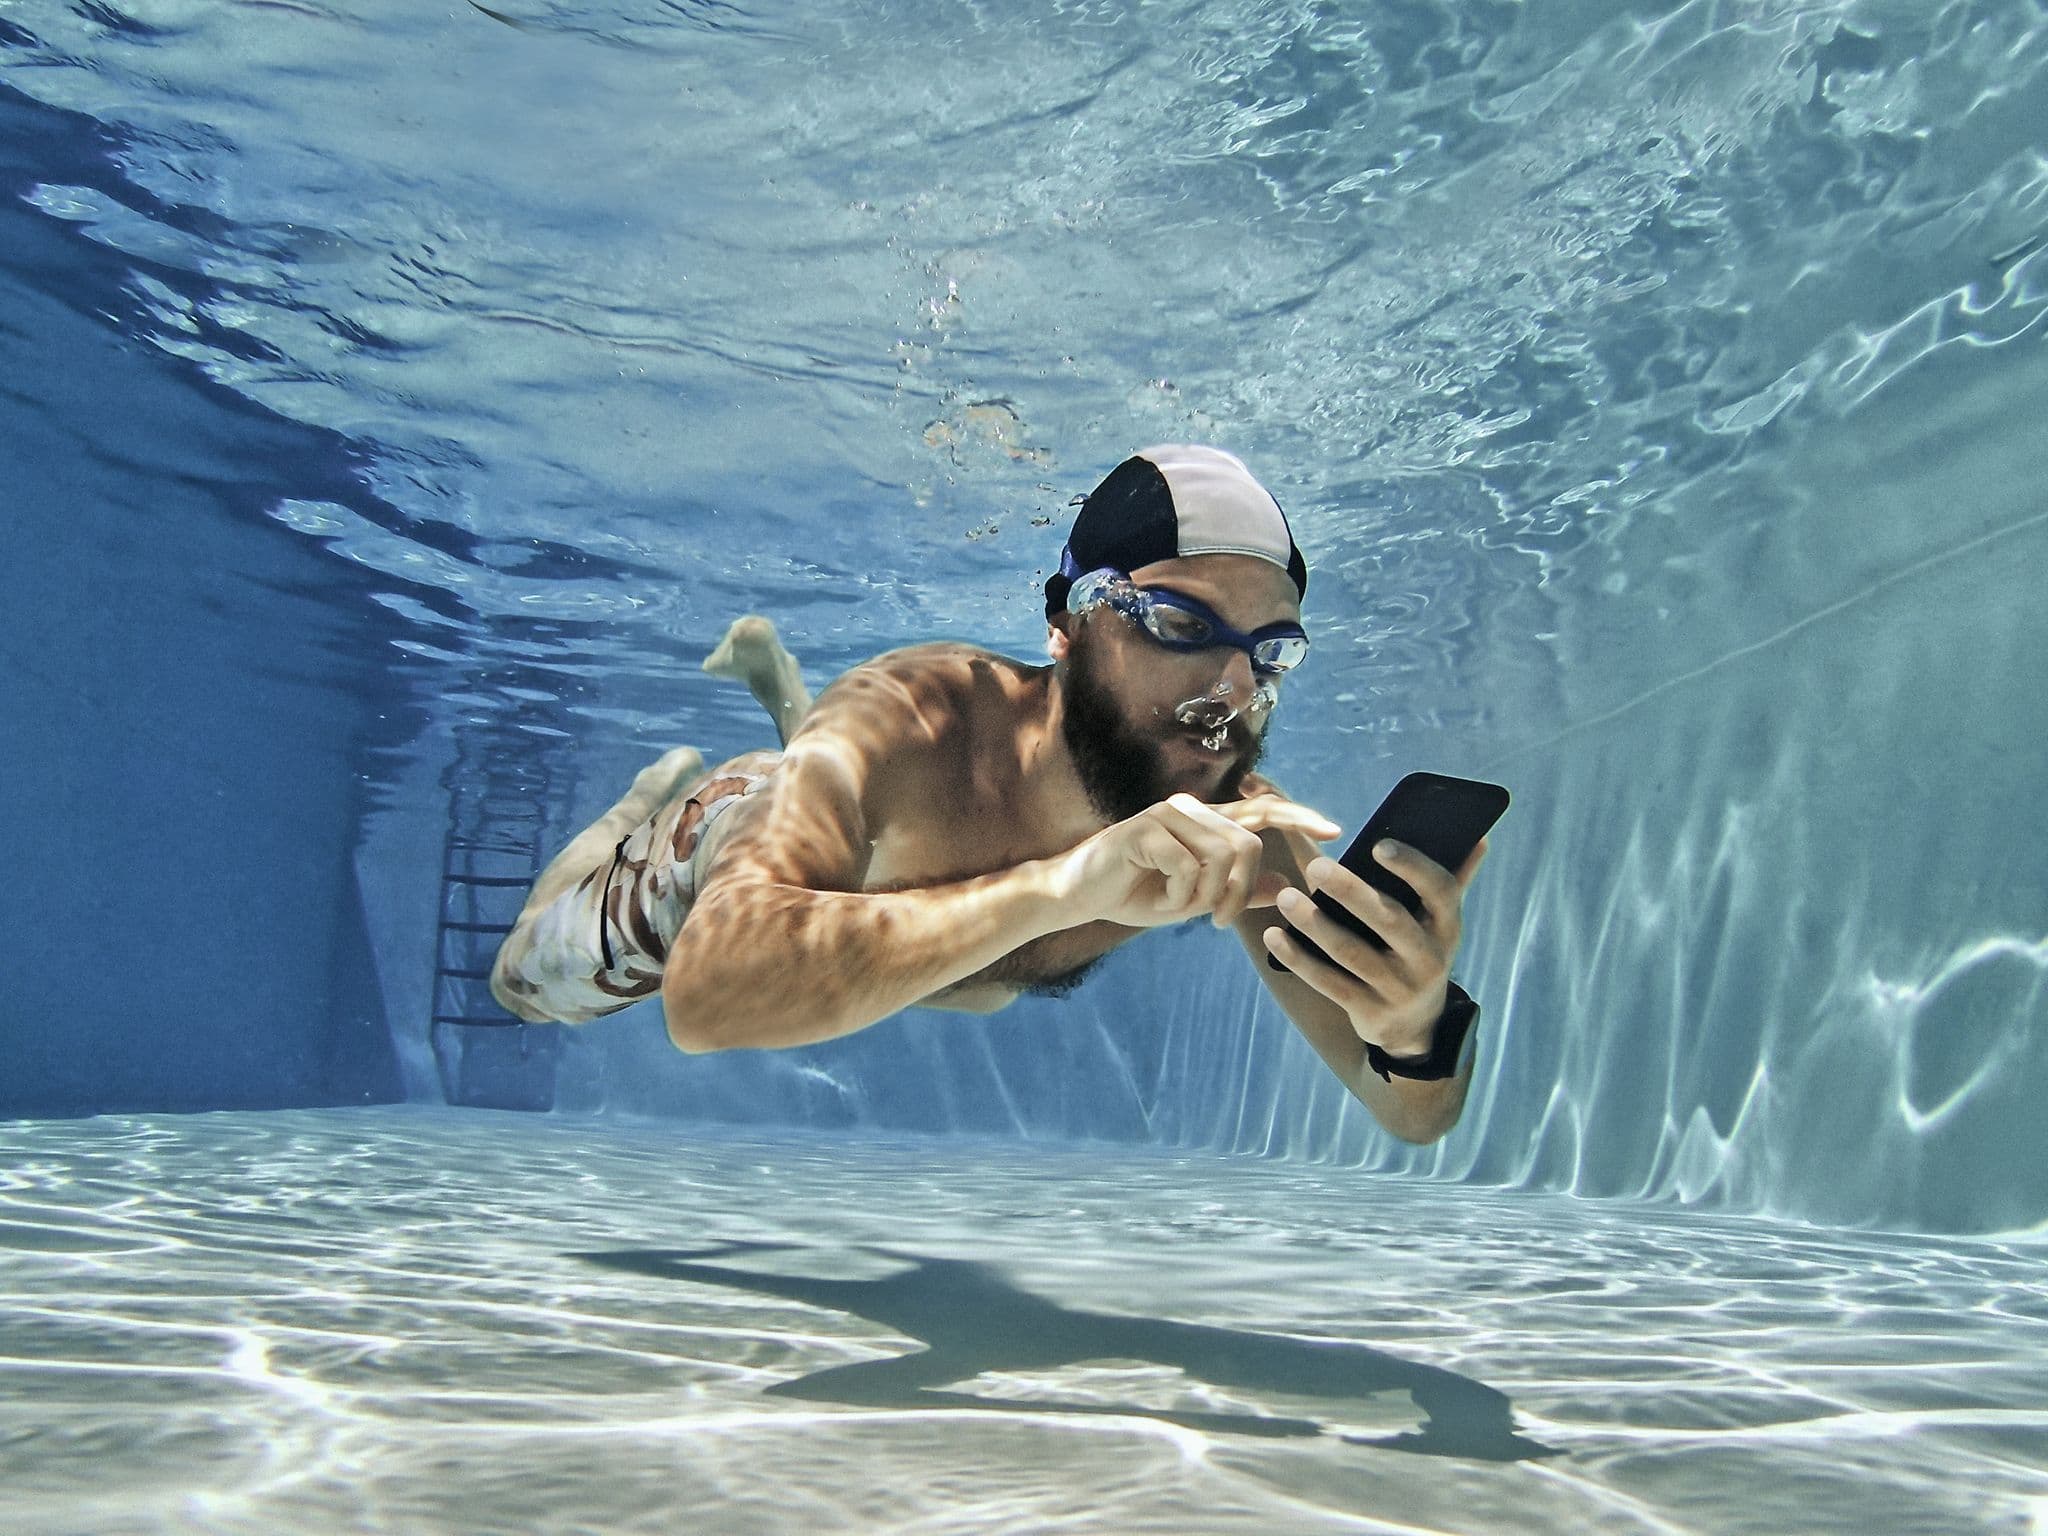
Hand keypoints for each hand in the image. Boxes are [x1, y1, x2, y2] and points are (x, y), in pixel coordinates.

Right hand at [1058, 792, 1342, 930]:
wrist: (1077, 896)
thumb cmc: (1134, 894)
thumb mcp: (1194, 900)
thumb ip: (1237, 890)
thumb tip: (1284, 886)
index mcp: (1205, 823)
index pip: (1263, 810)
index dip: (1300, 817)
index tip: (1335, 832)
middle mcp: (1190, 810)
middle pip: (1247, 843)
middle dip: (1240, 891)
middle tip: (1220, 922)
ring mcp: (1167, 815)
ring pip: (1220, 856)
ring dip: (1206, 896)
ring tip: (1181, 908)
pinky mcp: (1144, 829)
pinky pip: (1187, 867)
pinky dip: (1178, 895)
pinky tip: (1158, 898)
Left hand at [1262, 838, 1488, 1057]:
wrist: (1414, 1027)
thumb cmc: (1419, 952)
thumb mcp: (1440, 922)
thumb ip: (1453, 878)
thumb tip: (1478, 835)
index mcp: (1448, 927)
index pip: (1441, 892)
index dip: (1413, 867)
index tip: (1379, 845)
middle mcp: (1429, 959)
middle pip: (1390, 921)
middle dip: (1352, 893)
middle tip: (1316, 866)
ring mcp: (1399, 989)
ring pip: (1352, 953)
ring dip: (1315, 924)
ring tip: (1285, 897)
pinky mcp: (1369, 1011)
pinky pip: (1330, 983)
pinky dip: (1300, 959)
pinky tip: (1275, 936)